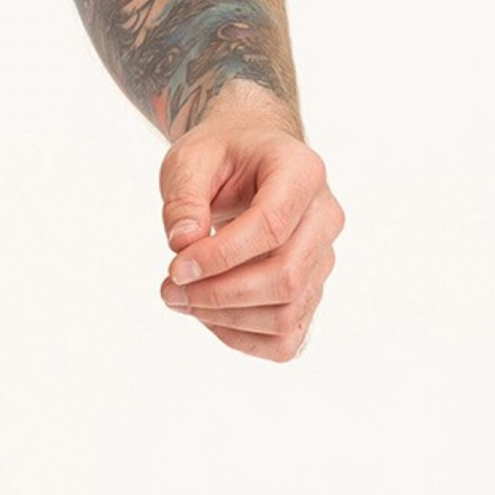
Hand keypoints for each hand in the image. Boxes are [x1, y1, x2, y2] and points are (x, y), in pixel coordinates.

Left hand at [156, 87, 343, 360]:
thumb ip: (183, 197)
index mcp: (302, 171)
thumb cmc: (221, 155)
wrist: (250, 158)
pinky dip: (244, 339)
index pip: (271, 225)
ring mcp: (324, 257)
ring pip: (288, 313)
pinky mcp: (312, 289)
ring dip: (227, 320)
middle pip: (286, 276)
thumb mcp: (190, 158)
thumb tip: (183, 244)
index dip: (220, 255)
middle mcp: (325, 217)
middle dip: (220, 294)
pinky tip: (207, 316)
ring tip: (180, 299)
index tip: (174, 267)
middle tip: (169, 289)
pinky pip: (288, 337)